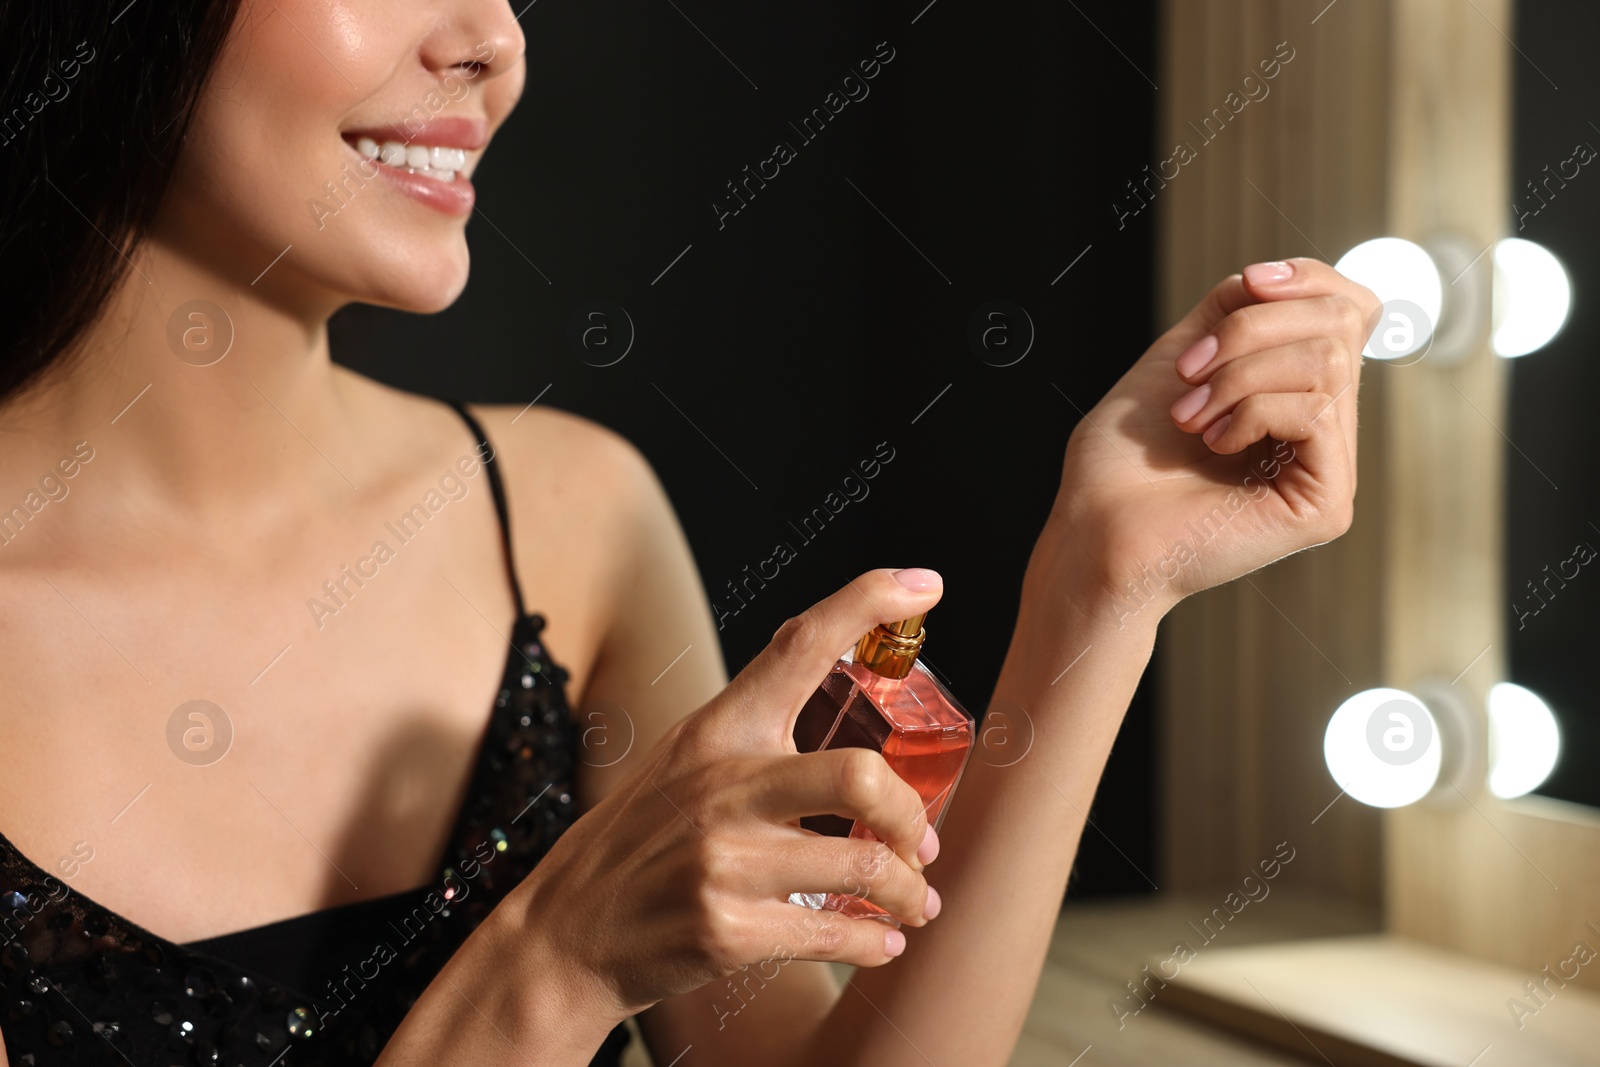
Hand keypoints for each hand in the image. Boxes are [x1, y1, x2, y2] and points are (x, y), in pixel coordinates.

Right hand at [509, 569, 946, 1020]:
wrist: (566, 935)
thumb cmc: (639, 840)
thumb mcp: (684, 758)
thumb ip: (750, 720)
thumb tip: (822, 654)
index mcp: (718, 731)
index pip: (800, 644)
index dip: (868, 602)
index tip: (926, 584)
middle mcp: (721, 788)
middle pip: (859, 775)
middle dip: (910, 816)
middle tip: (920, 842)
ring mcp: (723, 862)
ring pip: (864, 867)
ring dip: (908, 892)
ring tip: (914, 902)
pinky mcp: (726, 932)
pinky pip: (834, 935)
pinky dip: (874, 942)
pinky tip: (880, 941)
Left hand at [1043, 257, 1378, 623]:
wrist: (1095, 526)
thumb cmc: (1121, 461)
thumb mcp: (1179, 356)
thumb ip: (1232, 311)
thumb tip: (1272, 277)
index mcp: (1293, 393)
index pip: (1347, 309)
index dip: (1308, 279)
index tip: (1248, 282)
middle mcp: (1321, 429)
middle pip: (1340, 323)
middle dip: (1252, 328)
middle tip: (1190, 372)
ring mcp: (1329, 467)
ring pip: (1327, 360)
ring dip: (1240, 373)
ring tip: (1191, 415)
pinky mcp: (1325, 502)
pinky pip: (1316, 410)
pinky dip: (1252, 410)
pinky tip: (1215, 442)